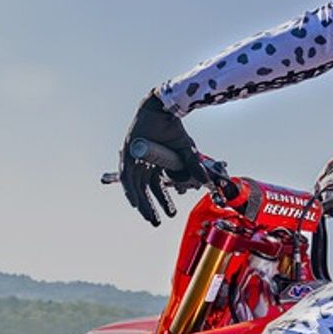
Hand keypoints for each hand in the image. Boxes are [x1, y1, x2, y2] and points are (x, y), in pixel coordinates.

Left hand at [119, 92, 205, 226]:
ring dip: (142, 203)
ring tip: (149, 217)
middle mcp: (143, 164)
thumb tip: (206, 182)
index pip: (156, 187)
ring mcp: (134, 159)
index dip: (162, 201)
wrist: (165, 110)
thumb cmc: (173, 129)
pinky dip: (130, 190)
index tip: (169, 214)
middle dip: (151, 207)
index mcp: (155, 164)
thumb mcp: (187, 153)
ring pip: (135, 186)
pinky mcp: (127, 153)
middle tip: (156, 222)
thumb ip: (194, 167)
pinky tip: (135, 203)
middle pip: (144, 190)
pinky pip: (126, 176)